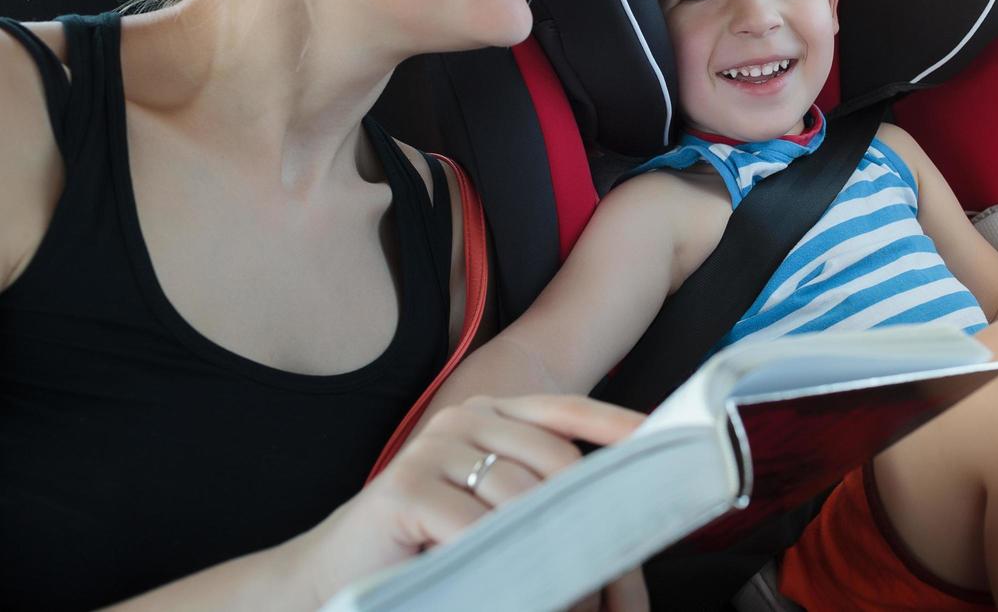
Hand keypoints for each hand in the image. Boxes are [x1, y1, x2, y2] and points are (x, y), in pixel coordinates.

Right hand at [294, 395, 643, 605]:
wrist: (329, 581)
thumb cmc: (425, 552)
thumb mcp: (495, 517)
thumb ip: (544, 501)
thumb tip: (618, 517)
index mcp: (492, 413)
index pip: (567, 411)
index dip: (616, 426)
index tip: (661, 445)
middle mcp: (465, 417)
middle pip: (557, 462)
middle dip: (586, 525)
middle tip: (604, 587)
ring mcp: (433, 447)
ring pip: (523, 500)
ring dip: (548, 558)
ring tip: (560, 603)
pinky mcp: (405, 489)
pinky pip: (477, 530)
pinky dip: (496, 567)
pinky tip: (497, 588)